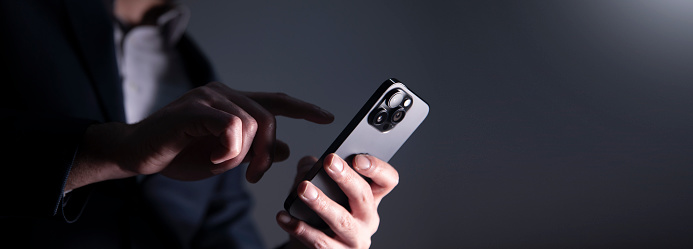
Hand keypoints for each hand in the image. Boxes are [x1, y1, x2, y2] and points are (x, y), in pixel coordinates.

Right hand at [66, 82, 332, 189]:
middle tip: (254, 176)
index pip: (275, 101)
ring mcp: (209, 97)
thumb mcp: (226, 157)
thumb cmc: (179, 154)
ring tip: (221, 164)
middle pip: (268, 117)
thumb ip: (254, 150)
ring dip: (241, 154)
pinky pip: (232, 126)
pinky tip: (212, 158)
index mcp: (233, 104)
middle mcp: (223, 94)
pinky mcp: (196, 107)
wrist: (138, 154)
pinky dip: (228, 150)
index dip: (303, 108)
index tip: (327, 116)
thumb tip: (286, 148)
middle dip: (267, 151)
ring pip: (251, 123)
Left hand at [277, 154, 399, 248]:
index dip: (377, 168)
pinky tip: (284, 217)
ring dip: (322, 203)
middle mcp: (368, 219)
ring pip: (342, 220)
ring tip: (303, 189)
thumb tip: (308, 168)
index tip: (357, 158)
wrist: (311, 248)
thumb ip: (315, 170)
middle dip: (346, 177)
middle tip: (329, 161)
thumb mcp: (321, 187)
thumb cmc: (320, 212)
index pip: (387, 180)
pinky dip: (300, 228)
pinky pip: (320, 242)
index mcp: (370, 197)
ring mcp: (354, 240)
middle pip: (363, 196)